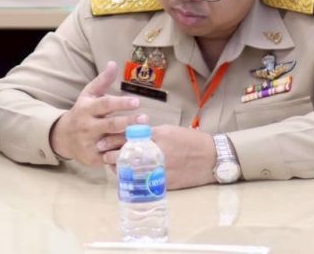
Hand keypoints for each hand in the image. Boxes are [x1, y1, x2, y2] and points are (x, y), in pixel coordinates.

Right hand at [49, 61, 148, 165]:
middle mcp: (88, 126)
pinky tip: (137, 152)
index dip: (121, 103)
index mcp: (88, 109)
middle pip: (110, 125)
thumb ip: (102, 80)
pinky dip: (123, 155)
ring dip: (129, 140)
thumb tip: (113, 63)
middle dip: (128, 122)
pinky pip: (111, 158)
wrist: (63, 137)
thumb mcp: (88, 95)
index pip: (105, 104)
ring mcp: (90, 143)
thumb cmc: (82, 112)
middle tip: (145, 119)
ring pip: (112, 143)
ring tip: (146, 136)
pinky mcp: (93, 158)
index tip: (137, 102)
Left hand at [102, 124, 216, 189]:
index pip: (129, 137)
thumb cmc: (191, 141)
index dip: (113, 139)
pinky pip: (144, 182)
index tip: (102, 141)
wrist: (211, 157)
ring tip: (111, 167)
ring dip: (120, 169)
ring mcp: (161, 169)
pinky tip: (127, 179)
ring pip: (133, 170)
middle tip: (102, 155)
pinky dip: (134, 180)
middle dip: (112, 155)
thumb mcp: (170, 131)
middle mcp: (157, 152)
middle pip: (127, 154)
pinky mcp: (165, 182)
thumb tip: (134, 136)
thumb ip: (151, 134)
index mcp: (158, 136)